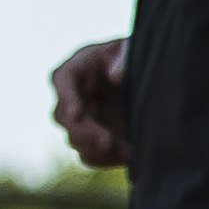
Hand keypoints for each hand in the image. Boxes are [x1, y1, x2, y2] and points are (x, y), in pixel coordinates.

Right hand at [48, 37, 130, 168]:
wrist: (145, 78)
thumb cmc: (131, 56)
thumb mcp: (130, 48)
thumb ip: (123, 58)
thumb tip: (115, 76)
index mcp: (75, 70)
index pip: (63, 82)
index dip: (68, 99)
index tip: (78, 115)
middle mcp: (71, 97)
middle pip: (63, 118)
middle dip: (85, 131)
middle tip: (109, 141)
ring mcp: (80, 121)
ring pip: (74, 140)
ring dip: (97, 149)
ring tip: (127, 151)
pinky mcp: (92, 139)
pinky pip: (88, 156)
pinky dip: (105, 160)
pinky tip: (127, 157)